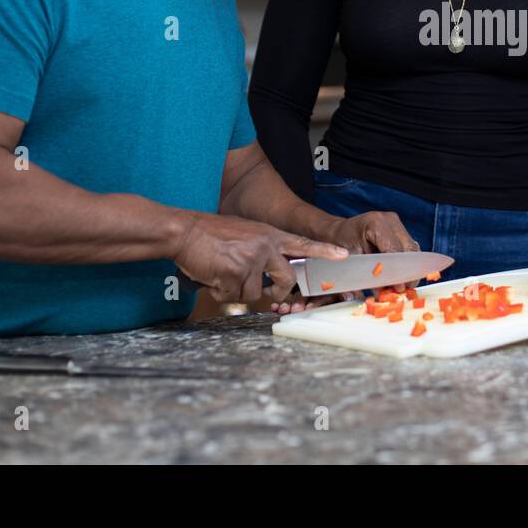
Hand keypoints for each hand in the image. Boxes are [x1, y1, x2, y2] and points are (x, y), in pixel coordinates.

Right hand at [172, 212, 347, 303]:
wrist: (184, 231)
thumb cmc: (209, 235)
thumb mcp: (244, 234)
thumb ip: (261, 251)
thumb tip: (267, 278)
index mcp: (269, 235)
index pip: (303, 243)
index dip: (323, 251)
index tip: (343, 256)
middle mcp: (265, 246)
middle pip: (286, 279)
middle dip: (276, 290)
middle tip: (261, 289)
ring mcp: (251, 260)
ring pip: (254, 293)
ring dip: (235, 289)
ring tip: (220, 271)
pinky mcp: (235, 273)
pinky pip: (233, 297)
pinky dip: (220, 292)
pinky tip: (211, 275)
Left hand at [272, 213, 418, 314]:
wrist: (334, 231)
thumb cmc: (338, 244)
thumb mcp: (352, 260)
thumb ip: (369, 275)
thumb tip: (384, 292)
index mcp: (377, 224)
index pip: (395, 251)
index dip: (398, 271)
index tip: (399, 289)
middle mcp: (389, 219)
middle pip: (408, 249)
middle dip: (406, 272)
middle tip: (402, 291)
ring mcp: (395, 222)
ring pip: (411, 249)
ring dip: (407, 268)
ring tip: (401, 286)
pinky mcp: (397, 227)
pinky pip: (407, 247)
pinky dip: (405, 262)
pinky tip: (399, 276)